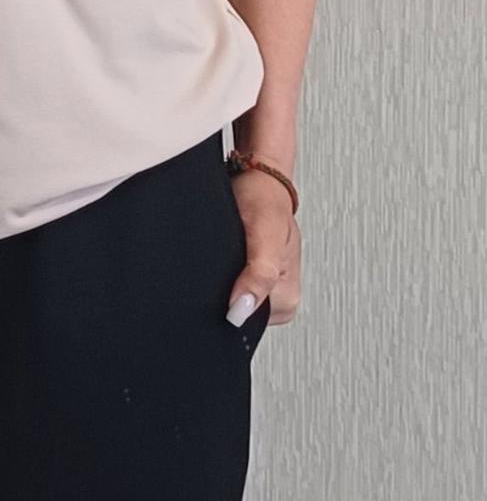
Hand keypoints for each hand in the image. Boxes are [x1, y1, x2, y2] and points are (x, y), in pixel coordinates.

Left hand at [225, 169, 299, 327]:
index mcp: (286, 300)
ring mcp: (258, 288)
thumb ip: (258, 276)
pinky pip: (221, 284)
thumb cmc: (265, 200)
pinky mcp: (243, 275)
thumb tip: (239, 313)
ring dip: (216, 279)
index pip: (245, 322)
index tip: (222, 277)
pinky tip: (218, 254)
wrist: (256, 178)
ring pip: (224, 298)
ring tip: (224, 251)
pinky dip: (214, 271)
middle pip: (234, 311)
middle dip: (220, 291)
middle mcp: (273, 298)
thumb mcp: (266, 236)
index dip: (227, 305)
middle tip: (224, 257)